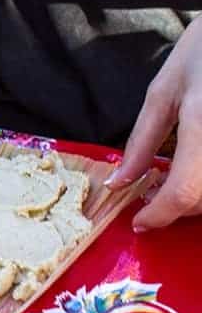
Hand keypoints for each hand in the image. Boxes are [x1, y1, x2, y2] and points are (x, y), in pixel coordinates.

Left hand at [105, 15, 201, 230]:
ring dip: (196, 198)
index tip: (141, 222)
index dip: (160, 216)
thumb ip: (142, 141)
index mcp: (201, 123)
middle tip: (153, 191)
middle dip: (177, 207)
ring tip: (175, 177)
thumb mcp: (165, 90)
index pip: (184, 191)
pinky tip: (195, 167)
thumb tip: (120, 182)